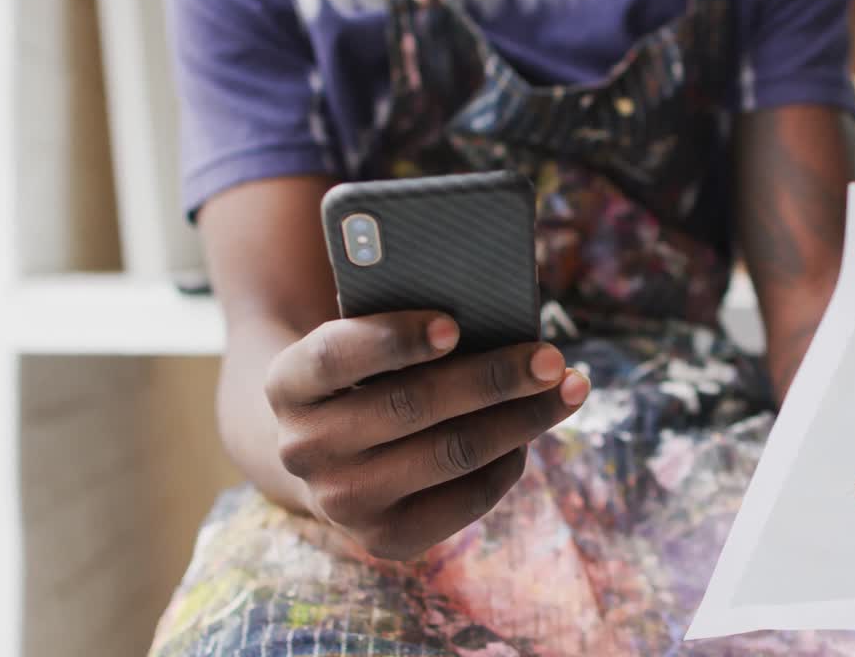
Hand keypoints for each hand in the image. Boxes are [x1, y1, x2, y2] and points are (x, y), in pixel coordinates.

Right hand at [264, 311, 589, 560]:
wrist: (327, 453)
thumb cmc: (364, 374)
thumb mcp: (362, 342)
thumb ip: (401, 323)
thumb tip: (500, 315)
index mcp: (286, 383)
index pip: (335, 356)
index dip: (394, 340)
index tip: (454, 324)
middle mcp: (302, 447)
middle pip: (412, 406)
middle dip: (493, 377)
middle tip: (550, 357)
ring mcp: (340, 502)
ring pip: (451, 453)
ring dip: (522, 418)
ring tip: (568, 388)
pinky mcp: (384, 540)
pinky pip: (466, 499)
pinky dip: (509, 461)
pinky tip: (532, 433)